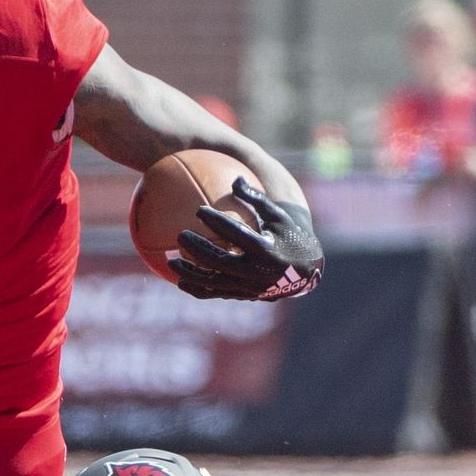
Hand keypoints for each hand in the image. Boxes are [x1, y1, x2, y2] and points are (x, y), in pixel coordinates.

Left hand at [172, 181, 322, 302]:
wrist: (304, 271)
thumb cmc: (289, 236)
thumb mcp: (279, 216)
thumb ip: (256, 199)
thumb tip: (235, 179)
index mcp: (266, 249)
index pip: (237, 234)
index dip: (217, 222)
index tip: (199, 210)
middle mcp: (256, 272)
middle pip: (220, 261)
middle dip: (198, 249)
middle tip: (180, 235)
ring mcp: (248, 288)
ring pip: (214, 283)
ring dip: (191, 273)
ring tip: (171, 262)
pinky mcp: (243, 296)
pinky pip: (216, 294)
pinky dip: (197, 289)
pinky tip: (180, 280)